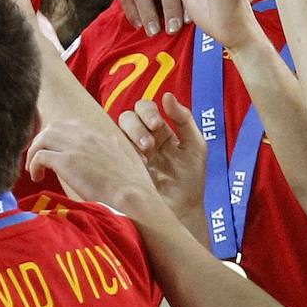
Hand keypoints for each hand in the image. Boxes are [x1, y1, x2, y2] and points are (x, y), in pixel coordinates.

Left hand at [27, 117, 156, 212]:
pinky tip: (37, 177)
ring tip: (34, 170)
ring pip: (42, 138)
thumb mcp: (125, 157)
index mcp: (97, 135)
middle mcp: (85, 136)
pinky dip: (33, 165)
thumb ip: (115, 147)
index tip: (52, 150)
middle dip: (40, 142)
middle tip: (37, 160)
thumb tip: (112, 140)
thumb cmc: (132, 186)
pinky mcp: (66, 162)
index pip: (68, 125)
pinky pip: (39, 156)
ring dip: (33, 153)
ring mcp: (75, 147)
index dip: (55, 136)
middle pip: (51, 128)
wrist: (134, 198)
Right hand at [118, 93, 208, 243]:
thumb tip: (167, 95)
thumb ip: (185, 120)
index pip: (144, 108)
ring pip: (116, 131)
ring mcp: (129, 152)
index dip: (147, 112)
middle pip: (127, 117)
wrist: (183, 211)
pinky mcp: (120, 167)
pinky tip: (136, 163)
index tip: (157, 125)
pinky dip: (121, 152)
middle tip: (149, 143)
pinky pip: (111, 151)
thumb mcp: (195, 147)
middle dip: (136, 125)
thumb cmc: (190, 180)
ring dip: (129, 138)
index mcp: (158, 131)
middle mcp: (141, 138)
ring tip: (144, 153)